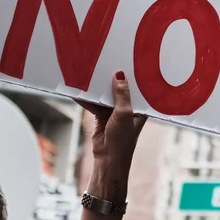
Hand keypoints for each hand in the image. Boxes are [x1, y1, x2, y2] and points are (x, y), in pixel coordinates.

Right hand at [77, 72, 145, 198]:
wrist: (108, 160)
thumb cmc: (123, 140)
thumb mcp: (124, 114)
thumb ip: (121, 94)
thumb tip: (120, 74)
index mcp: (140, 108)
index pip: (137, 87)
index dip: (132, 75)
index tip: (125, 59)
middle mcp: (128, 109)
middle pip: (119, 89)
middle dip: (111, 79)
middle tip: (104, 62)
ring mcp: (115, 112)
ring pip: (105, 95)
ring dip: (97, 88)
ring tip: (89, 73)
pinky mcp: (102, 117)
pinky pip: (94, 104)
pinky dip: (87, 99)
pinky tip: (79, 90)